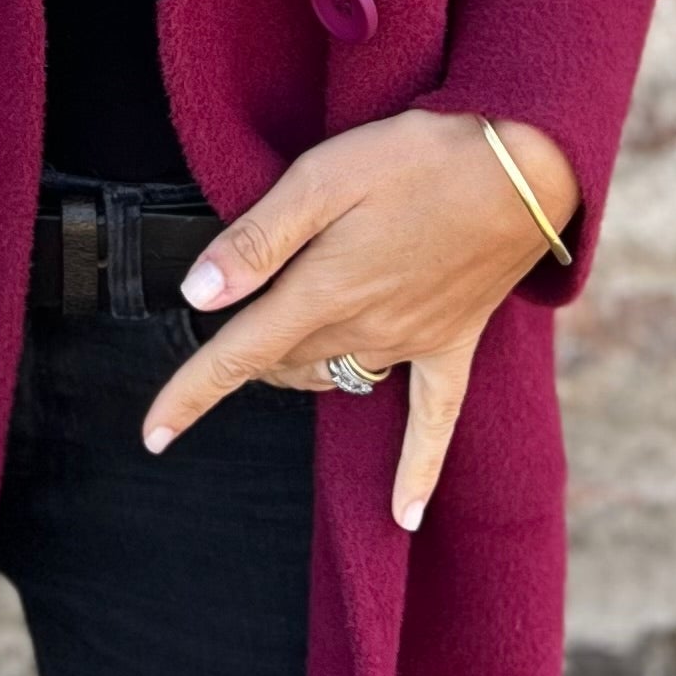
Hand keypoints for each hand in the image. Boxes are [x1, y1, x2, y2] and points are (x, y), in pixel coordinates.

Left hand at [137, 109, 581, 532]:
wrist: (522, 163)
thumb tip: (199, 292)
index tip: (152, 434)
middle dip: (247, 351)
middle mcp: (363, 329)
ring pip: (334, 376)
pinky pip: (433, 421)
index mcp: (323, 291)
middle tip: (236, 311)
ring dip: (299, 369)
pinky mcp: (453, 344)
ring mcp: (411, 342)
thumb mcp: (322, 177)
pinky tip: (406, 517)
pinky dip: (416, 470)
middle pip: (281, 363)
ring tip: (281, 343)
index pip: (239, 356)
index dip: (190, 394)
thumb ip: (259, 239)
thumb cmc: (418, 158)